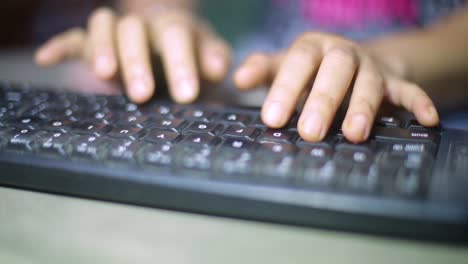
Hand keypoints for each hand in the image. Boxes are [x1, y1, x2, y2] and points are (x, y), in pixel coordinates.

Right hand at [35, 6, 230, 103]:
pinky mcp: (94, 44)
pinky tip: (47, 58)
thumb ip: (215, 58)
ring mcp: (118, 33)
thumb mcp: (209, 56)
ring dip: (103, 49)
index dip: (180, 64)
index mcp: (175, 28)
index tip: (186, 95)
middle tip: (143, 96)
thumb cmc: (193, 56)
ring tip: (103, 75)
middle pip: (135, 31)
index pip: (176, 36)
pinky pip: (74, 38)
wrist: (171, 46)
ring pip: (104, 27)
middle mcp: (144, 26)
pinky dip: (60, 46)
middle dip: (138, 62)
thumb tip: (220, 68)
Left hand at [234, 32, 439, 142]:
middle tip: (309, 132)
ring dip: (363, 106)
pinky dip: (419, 102)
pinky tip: (426, 120)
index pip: (298, 62)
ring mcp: (369, 67)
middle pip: (335, 70)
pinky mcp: (393, 81)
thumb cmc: (311, 69)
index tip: (272, 118)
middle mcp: (342, 54)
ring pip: (369, 82)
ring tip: (354, 133)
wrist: (350, 62)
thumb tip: (238, 78)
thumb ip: (264, 70)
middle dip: (323, 100)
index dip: (286, 88)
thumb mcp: (285, 66)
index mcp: (312, 49)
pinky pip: (409, 89)